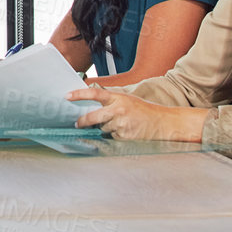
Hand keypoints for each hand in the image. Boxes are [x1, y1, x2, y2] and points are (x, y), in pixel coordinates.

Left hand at [68, 86, 207, 140]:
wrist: (164, 123)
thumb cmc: (145, 111)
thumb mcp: (128, 100)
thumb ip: (111, 102)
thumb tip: (91, 107)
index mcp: (118, 98)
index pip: (94, 94)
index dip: (79, 94)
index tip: (67, 96)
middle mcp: (118, 110)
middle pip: (93, 117)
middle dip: (83, 121)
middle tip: (77, 123)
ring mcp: (121, 125)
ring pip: (103, 128)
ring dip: (106, 128)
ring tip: (122, 124)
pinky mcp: (124, 137)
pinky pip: (112, 137)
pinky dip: (115, 135)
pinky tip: (127, 132)